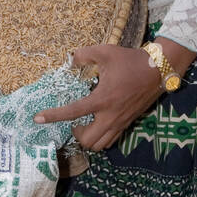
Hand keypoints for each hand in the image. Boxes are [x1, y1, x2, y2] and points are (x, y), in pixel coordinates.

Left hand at [32, 43, 164, 150]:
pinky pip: (111, 140)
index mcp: (102, 99)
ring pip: (100, 145)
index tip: (38, 118)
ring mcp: (120, 122)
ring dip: (89, 139)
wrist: (158, 70)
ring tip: (86, 124)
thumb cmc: (130, 61)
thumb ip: (84, 54)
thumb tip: (69, 58)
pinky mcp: (128, 123)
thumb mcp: (105, 52)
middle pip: (88, 140)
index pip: (73, 112)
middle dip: (77, 134)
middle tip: (74, 121)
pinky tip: (99, 123)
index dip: (53, 116)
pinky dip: (101, 138)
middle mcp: (110, 115)